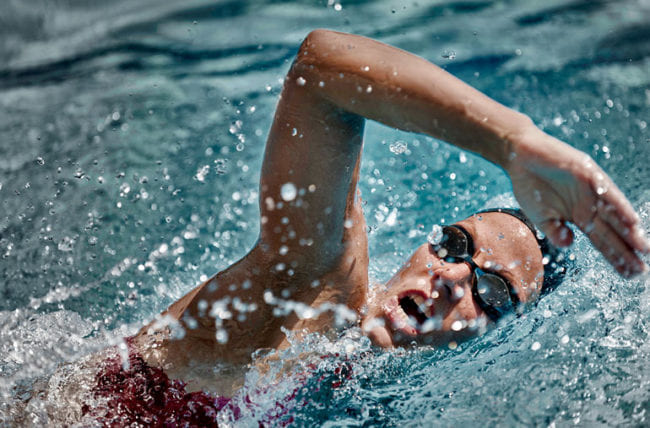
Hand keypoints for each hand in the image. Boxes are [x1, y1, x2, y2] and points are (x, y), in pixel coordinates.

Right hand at [506, 129, 648, 276]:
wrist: (521, 157)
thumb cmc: (530, 185)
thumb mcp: (540, 217)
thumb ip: (555, 233)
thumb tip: (569, 245)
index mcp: (579, 217)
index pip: (602, 241)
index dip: (616, 258)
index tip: (629, 275)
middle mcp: (590, 205)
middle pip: (613, 232)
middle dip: (628, 251)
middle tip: (642, 271)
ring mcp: (592, 191)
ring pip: (615, 215)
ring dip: (630, 233)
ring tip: (645, 250)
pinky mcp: (589, 175)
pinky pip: (607, 194)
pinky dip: (619, 208)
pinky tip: (633, 223)